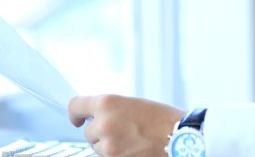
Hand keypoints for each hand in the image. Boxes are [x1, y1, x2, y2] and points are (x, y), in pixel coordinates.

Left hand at [69, 94, 184, 156]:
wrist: (180, 137)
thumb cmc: (162, 118)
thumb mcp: (132, 103)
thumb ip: (111, 109)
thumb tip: (95, 117)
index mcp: (107, 103)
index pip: (75, 106)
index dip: (75, 114)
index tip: (77, 120)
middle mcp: (103, 124)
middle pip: (88, 132)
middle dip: (101, 133)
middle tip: (123, 130)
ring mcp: (108, 146)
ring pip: (97, 148)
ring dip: (108, 146)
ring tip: (131, 141)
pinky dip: (116, 155)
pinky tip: (133, 149)